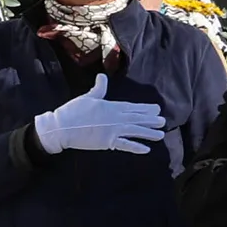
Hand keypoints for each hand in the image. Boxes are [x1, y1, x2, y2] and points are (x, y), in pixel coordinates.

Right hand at [32, 74, 166, 156]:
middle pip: (137, 119)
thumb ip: (99, 88)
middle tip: (163, 121)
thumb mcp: (88, 97)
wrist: (62, 127)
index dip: (146, 108)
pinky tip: (146, 149)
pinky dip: (136, 147)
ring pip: (135, 132)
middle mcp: (116, 118)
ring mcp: (113, 131)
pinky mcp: (108, 142)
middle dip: (151, 120)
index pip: (133, 107)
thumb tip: (102, 76)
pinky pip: (125, 145)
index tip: (157, 109)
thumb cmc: (73, 110)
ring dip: (148, 133)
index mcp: (112, 106)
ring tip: (161, 135)